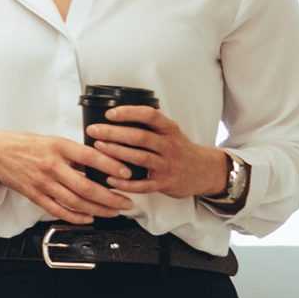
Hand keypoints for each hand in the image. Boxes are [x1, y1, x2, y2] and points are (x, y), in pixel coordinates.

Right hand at [0, 130, 134, 223]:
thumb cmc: (25, 145)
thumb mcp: (52, 140)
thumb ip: (74, 152)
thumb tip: (100, 162)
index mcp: (57, 147)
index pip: (90, 157)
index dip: (110, 166)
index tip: (126, 173)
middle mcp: (51, 166)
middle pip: (85, 186)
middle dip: (110, 197)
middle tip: (125, 201)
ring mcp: (42, 183)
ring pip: (75, 202)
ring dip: (98, 209)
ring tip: (113, 211)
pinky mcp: (34, 195)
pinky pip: (58, 210)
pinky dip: (75, 217)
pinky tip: (89, 218)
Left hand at [90, 105, 231, 201]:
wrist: (204, 171)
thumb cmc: (179, 149)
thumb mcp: (170, 132)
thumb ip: (150, 125)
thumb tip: (116, 115)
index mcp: (169, 129)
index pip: (150, 115)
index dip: (129, 113)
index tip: (109, 114)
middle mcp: (169, 145)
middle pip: (140, 137)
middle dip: (114, 133)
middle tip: (94, 131)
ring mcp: (167, 165)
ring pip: (140, 158)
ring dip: (117, 153)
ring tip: (98, 148)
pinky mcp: (165, 183)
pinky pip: (143, 184)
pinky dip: (125, 183)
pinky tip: (110, 179)